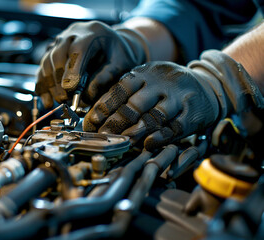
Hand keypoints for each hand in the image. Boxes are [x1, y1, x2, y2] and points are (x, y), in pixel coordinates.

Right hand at [35, 21, 148, 108]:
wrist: (112, 44)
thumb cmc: (118, 55)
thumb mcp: (119, 66)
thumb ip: (103, 79)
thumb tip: (84, 98)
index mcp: (92, 33)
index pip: (78, 49)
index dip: (72, 70)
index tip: (70, 90)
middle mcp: (72, 33)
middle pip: (58, 55)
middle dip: (59, 80)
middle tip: (64, 99)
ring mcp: (60, 41)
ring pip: (47, 61)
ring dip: (50, 84)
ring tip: (58, 101)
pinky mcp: (52, 51)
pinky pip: (42, 68)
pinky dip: (43, 85)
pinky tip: (48, 100)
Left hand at [84, 50, 263, 149]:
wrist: (208, 83)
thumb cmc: (166, 86)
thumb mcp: (146, 79)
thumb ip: (125, 92)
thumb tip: (96, 112)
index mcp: (143, 74)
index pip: (118, 91)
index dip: (102, 109)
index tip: (90, 124)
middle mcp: (160, 84)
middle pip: (133, 106)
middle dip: (114, 124)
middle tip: (102, 137)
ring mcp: (177, 98)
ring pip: (153, 118)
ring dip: (134, 133)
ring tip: (120, 143)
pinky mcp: (193, 114)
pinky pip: (174, 128)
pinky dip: (160, 138)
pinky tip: (148, 145)